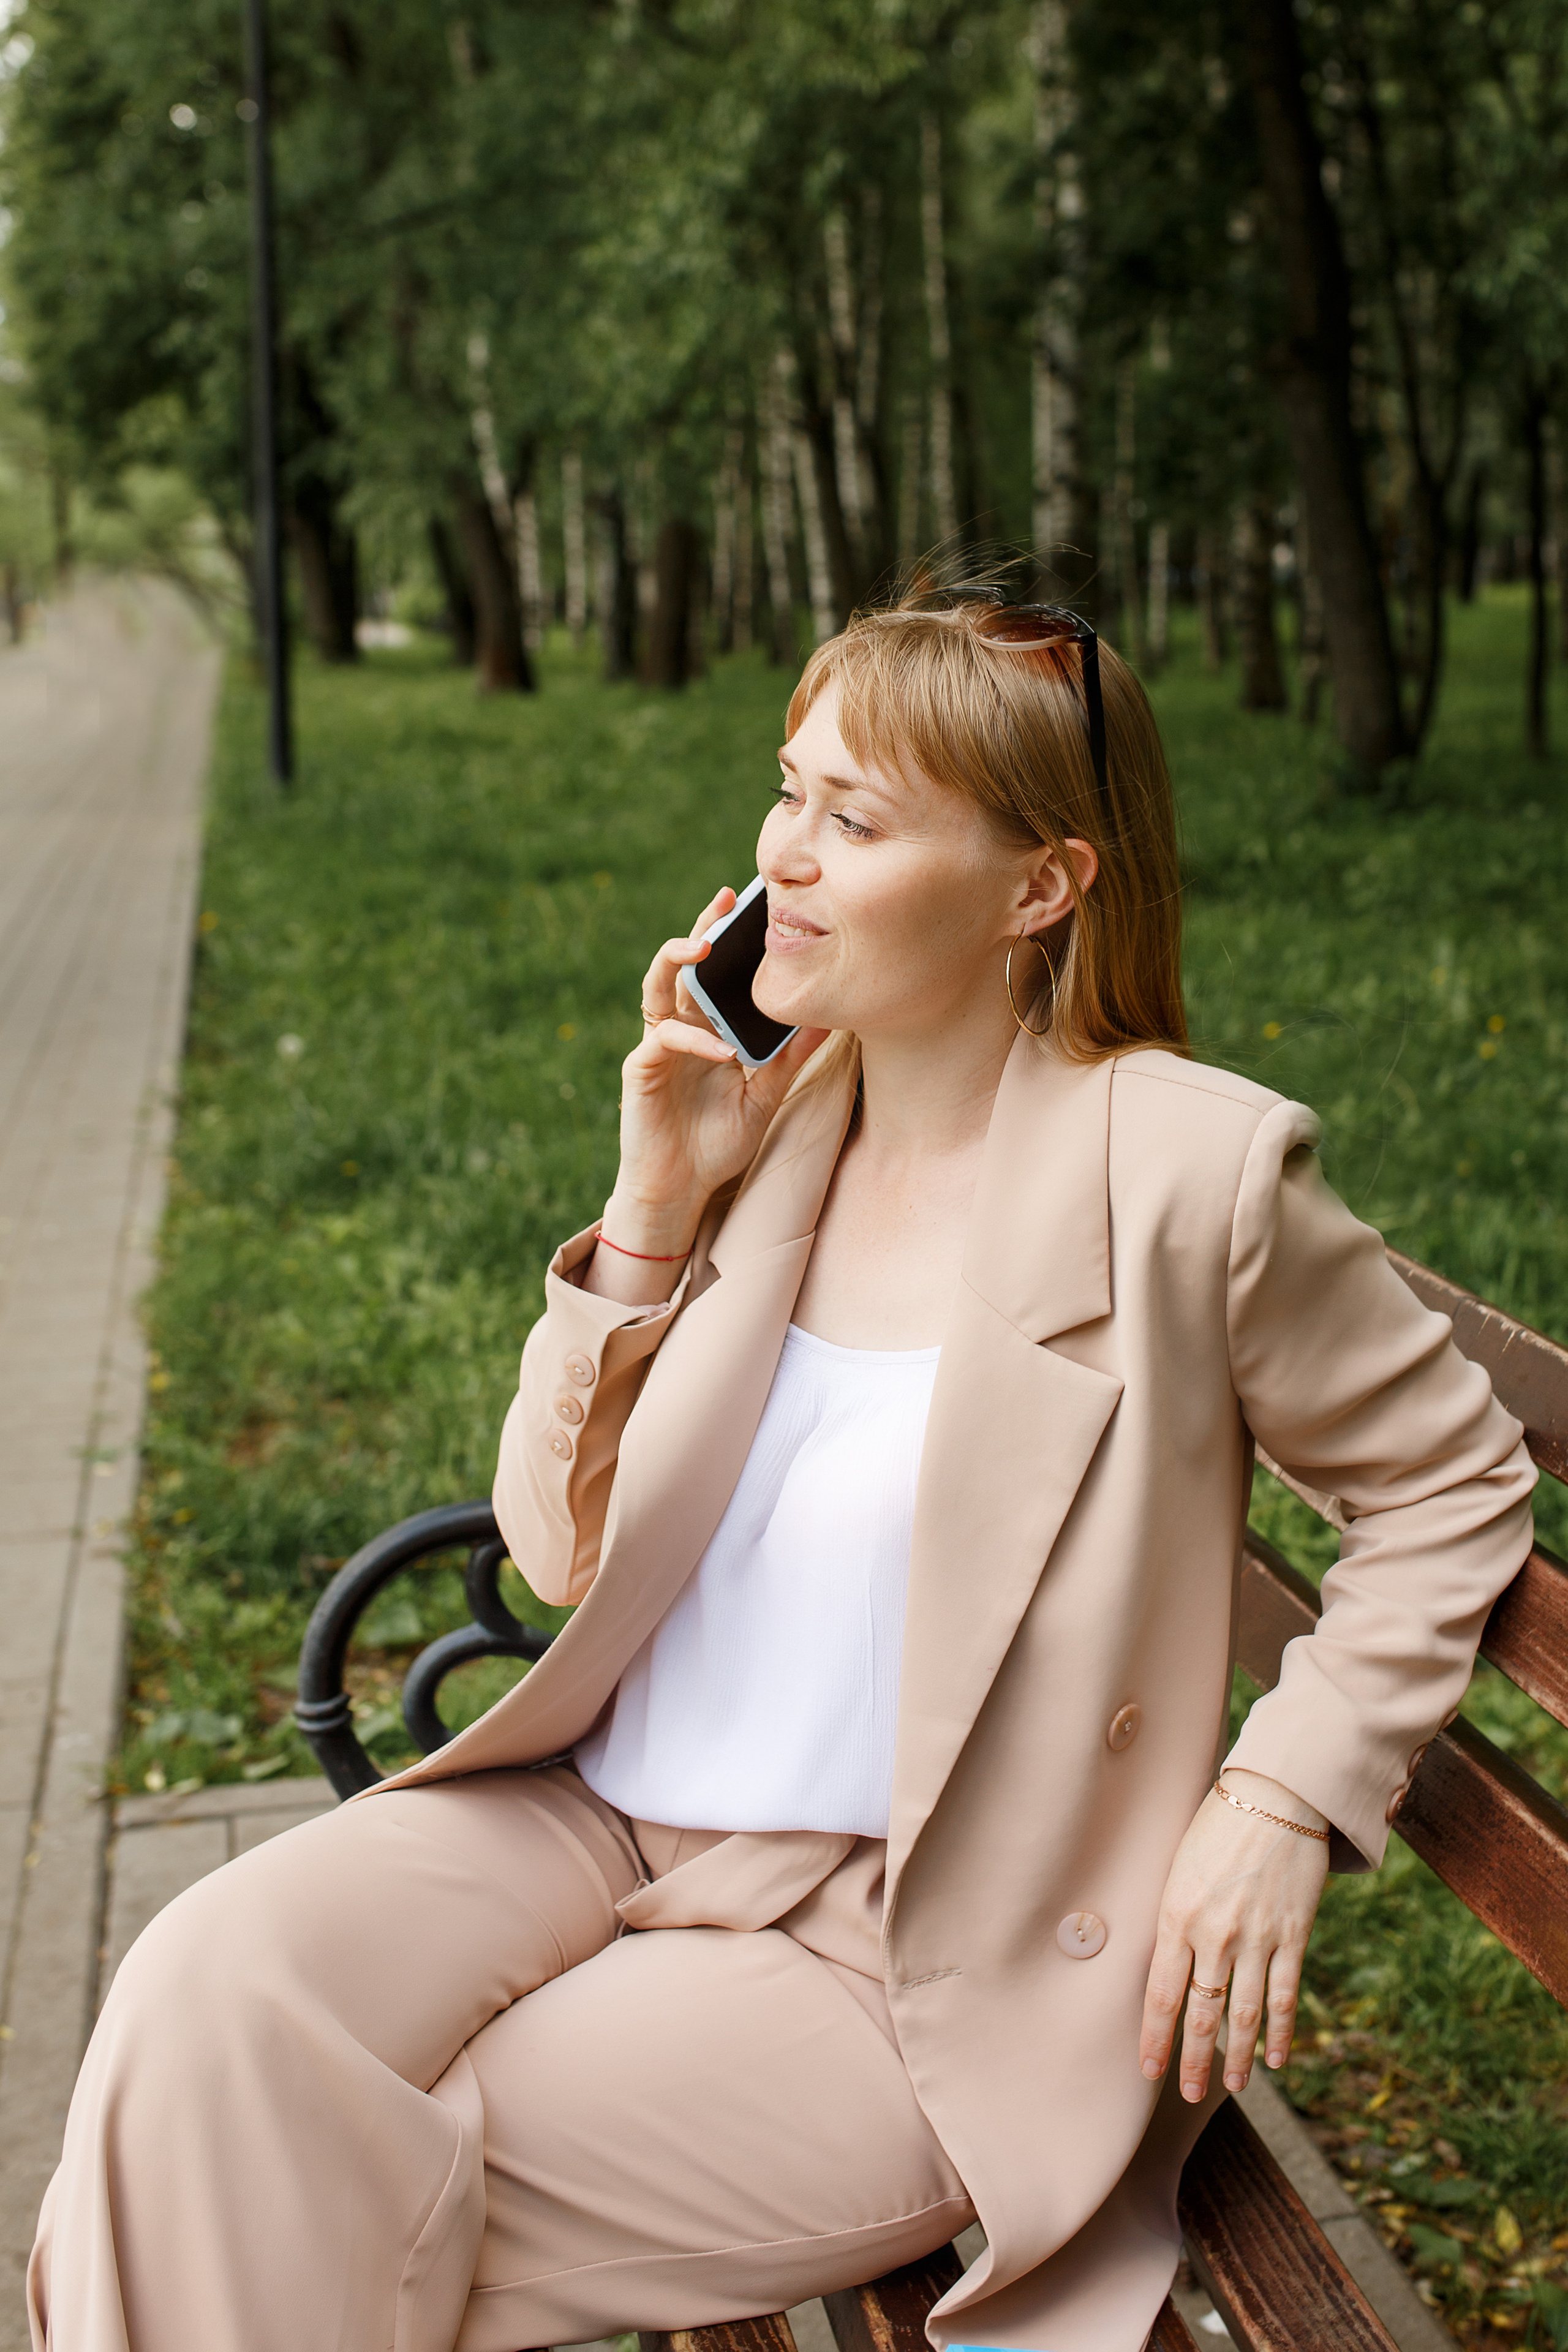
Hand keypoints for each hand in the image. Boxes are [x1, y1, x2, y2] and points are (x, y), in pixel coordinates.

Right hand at [585, 888, 827, 1300]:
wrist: (681, 1190)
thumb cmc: (718, 1145)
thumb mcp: (765, 1097)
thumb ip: (788, 1059)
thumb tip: (828, 1020)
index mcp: (705, 1030)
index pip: (715, 974)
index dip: (727, 939)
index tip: (754, 908)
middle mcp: (678, 1029)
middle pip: (683, 965)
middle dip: (702, 929)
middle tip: (726, 900)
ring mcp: (657, 1047)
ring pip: (658, 986)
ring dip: (677, 961)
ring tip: (704, 947)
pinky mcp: (641, 1070)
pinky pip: (664, 1040)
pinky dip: (695, 1040)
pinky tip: (724, 1052)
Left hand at [1139, 1770, 1328, 2103]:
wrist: (1275, 1796)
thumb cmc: (1216, 1826)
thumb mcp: (1177, 1868)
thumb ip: (1172, 1918)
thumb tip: (1163, 1964)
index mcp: (1176, 1915)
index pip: (1159, 1994)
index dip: (1154, 2037)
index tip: (1149, 2070)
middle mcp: (1214, 1935)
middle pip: (1200, 2014)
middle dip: (1193, 2060)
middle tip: (1188, 2093)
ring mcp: (1256, 1939)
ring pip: (1243, 2014)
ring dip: (1235, 2057)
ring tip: (1229, 2086)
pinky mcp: (1292, 1936)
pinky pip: (1284, 1996)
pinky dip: (1279, 2033)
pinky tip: (1274, 2060)